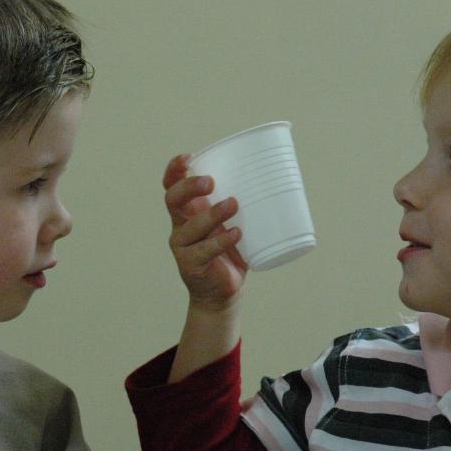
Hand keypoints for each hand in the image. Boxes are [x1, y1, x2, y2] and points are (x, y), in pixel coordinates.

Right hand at [164, 154, 247, 310]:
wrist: (223, 292)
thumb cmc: (231, 252)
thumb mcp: (234, 222)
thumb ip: (243, 204)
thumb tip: (278, 177)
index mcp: (188, 210)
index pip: (172, 185)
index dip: (175, 170)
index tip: (189, 158)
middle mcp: (181, 225)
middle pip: (173, 199)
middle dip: (189, 187)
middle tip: (211, 182)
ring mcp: (183, 246)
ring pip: (190, 226)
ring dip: (212, 213)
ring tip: (233, 204)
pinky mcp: (191, 265)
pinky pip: (204, 250)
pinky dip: (221, 241)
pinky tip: (236, 234)